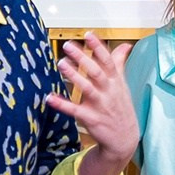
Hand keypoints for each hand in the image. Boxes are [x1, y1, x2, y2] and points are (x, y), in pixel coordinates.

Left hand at [44, 34, 136, 170]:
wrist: (124, 139)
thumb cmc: (120, 107)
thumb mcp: (122, 85)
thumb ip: (119, 64)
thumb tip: (125, 45)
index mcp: (116, 82)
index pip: (108, 61)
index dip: (98, 48)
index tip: (88, 35)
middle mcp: (109, 92)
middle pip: (96, 72)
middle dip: (83, 58)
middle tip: (68, 46)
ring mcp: (100, 106)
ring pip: (87, 89)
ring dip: (74, 76)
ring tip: (61, 63)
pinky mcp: (91, 119)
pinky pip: (75, 111)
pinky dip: (62, 104)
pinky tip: (49, 97)